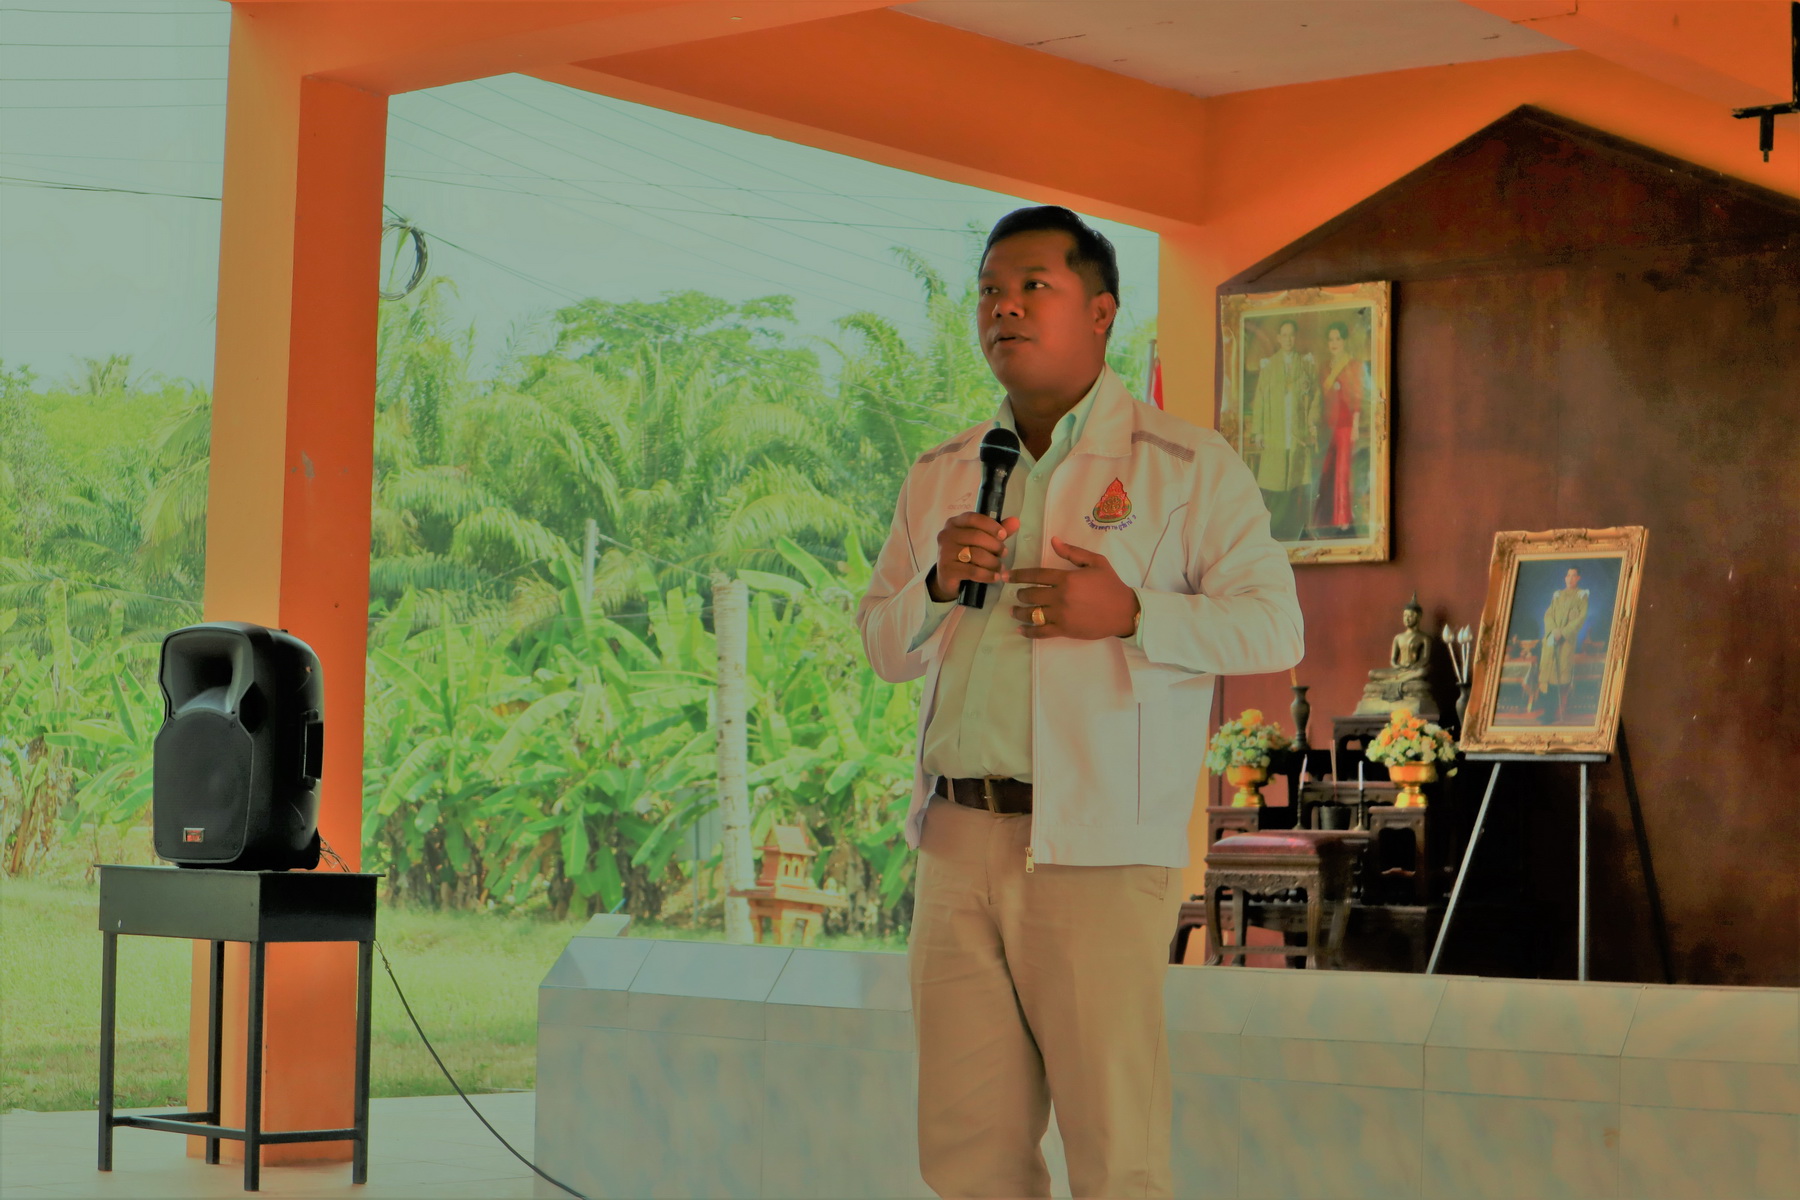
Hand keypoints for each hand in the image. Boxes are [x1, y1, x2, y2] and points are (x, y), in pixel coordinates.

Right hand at [928, 513, 1021, 601]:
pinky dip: (987, 575)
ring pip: (976, 554)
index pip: (973, 518)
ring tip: (1000, 567)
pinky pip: (973, 571)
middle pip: (976, 536)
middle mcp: (946, 535)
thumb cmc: (966, 556)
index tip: (1003, 535)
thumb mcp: (982, 541)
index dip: (990, 525)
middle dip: (995, 545)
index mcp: (954, 523)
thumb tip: (1015, 522)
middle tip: (1004, 553)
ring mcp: (944, 552)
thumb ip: (997, 531)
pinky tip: (995, 577)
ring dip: (993, 562)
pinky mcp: (947, 569)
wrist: (948, 579)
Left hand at [1008, 537, 1139, 639]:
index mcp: (1066, 578)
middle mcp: (1060, 596)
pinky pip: (1041, 632)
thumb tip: (1053, 541)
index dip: (1018, 575)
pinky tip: (1020, 629)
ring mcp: (1061, 615)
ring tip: (1013, 611)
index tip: (1007, 576)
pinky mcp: (1065, 630)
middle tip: (1017, 594)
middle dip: (1019, 594)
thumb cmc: (1110, 585)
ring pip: (1032, 614)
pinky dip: (1028, 632)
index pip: (1035, 575)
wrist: (1124, 611)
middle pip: (1030, 594)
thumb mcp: (1096, 562)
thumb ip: (1072, 552)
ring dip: (1019, 612)